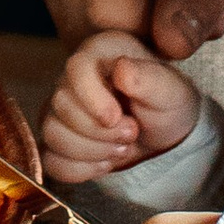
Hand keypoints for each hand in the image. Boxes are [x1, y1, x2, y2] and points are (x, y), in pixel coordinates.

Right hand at [29, 0, 223, 60]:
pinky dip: (119, 19)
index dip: (162, 37)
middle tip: (209, 12)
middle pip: (86, 24)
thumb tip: (169, 47)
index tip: (214, 18)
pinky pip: (76, 12)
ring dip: (136, 30)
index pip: (108, 12)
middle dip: (150, 36)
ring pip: (79, 25)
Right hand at [42, 36, 202, 186]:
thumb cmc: (167, 104)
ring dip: (92, 151)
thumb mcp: (171, 91)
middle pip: (60, 105)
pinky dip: (81, 169)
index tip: (117, 117)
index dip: (92, 98)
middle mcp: (72, 79)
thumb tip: (121, 69)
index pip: (76, 68)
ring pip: (52, 134)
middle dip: (100, 131)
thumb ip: (150, 79)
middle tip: (132, 133)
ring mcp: (61, 111)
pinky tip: (104, 162)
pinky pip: (51, 160)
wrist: (164, 136)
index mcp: (99, 54)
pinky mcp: (58, 140)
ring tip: (122, 148)